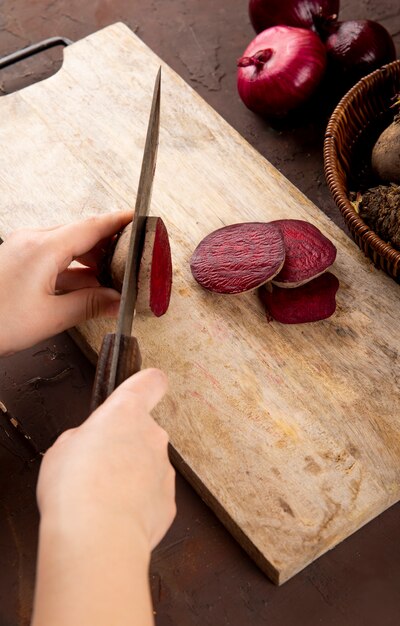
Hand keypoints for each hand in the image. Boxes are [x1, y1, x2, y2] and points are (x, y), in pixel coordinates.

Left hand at [0, 211, 131, 355]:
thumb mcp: (51, 317)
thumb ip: (90, 305)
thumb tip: (117, 301)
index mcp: (42, 248)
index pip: (91, 227)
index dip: (118, 221)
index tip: (138, 217)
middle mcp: (32, 241)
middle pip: (80, 234)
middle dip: (109, 245)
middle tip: (132, 257)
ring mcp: (23, 249)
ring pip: (67, 246)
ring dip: (91, 260)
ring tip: (113, 278)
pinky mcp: (18, 261)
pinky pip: (53, 257)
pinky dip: (73, 269)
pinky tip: (87, 286)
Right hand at [37, 368, 175, 550]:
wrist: (98, 537)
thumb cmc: (76, 487)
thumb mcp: (62, 449)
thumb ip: (85, 438)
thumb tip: (91, 446)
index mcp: (126, 413)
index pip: (151, 382)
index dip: (148, 383)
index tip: (146, 386)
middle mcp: (152, 436)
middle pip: (143, 432)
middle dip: (125, 446)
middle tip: (99, 467)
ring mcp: (164, 470)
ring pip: (148, 466)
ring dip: (131, 477)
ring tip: (103, 497)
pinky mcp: (169, 502)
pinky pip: (152, 496)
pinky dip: (137, 504)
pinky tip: (115, 516)